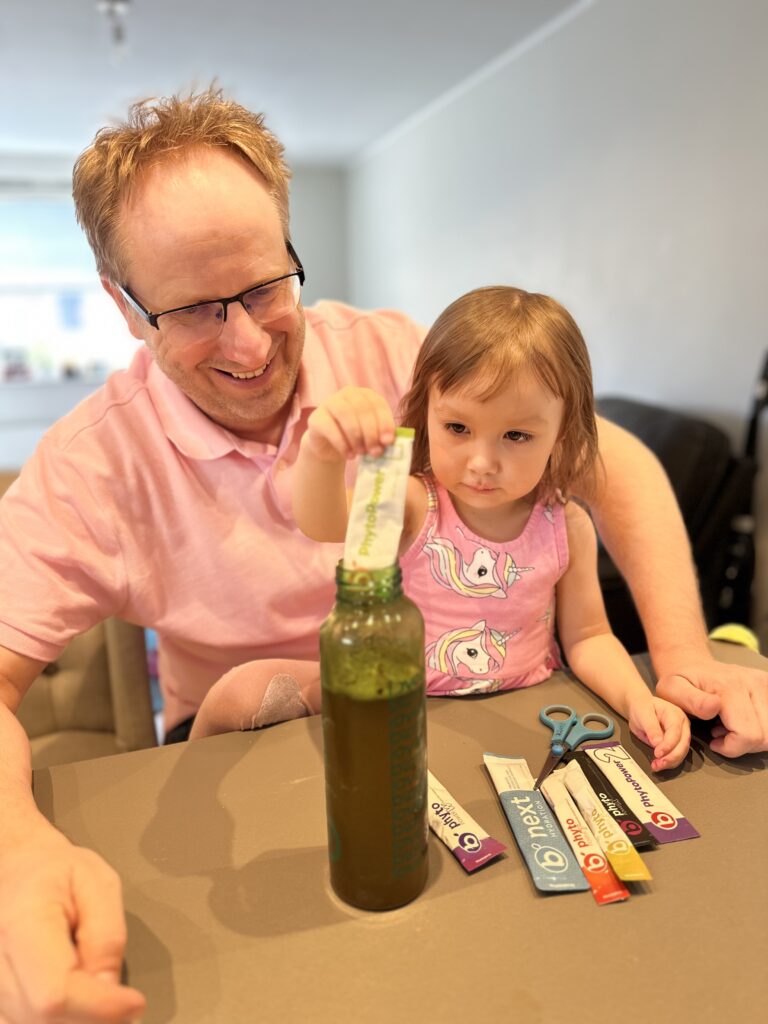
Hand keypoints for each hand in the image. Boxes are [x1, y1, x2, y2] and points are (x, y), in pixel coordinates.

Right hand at [0, 828, 144, 1022]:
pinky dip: (60, 1019)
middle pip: (45, 1020)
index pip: (54, 993)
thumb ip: (107, 935)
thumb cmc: (56, 872)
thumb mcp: (98, 883)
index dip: (99, 1007)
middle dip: (95, 1015)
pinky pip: (26, 1022)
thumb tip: (110, 988)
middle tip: (123, 998)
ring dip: (77, 1018)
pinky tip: (76, 998)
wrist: (15, 871)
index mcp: (22, 924)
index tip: (134, 1002)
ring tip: (94, 986)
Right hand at [304, 386, 394, 462]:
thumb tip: (388, 442)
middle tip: (375, 452)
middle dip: (371, 432)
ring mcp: (329, 403)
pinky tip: (349, 455)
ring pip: (345, 414)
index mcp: (365, 395)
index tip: (388, 441)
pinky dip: (342, 444)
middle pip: (362, 408)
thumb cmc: (355, 438)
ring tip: (361, 453)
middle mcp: (347, 394)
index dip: (384, 422)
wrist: (330, 446)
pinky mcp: (316, 418)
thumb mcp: (371, 436)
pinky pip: (330, 428)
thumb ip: (380, 436)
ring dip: (356, 436)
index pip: (378, 404)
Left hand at [627, 696, 690, 770]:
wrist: (640, 707)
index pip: (675, 732)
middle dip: (671, 757)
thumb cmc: (641, 708)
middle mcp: (682, 725)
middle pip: (683, 744)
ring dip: (670, 762)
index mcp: (674, 714)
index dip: (667, 745)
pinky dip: (669, 762)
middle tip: (658, 764)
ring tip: (656, 766)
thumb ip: (651, 727)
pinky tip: (658, 764)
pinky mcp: (678, 743)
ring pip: (682, 752)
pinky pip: (677, 755)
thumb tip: (657, 743)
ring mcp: (682, 734)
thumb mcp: (643, 714)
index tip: (657, 753)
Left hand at [655, 660, 767, 757]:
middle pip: (764, 736)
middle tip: (721, 734)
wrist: (694, 664)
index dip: (731, 747)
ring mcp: (763, 683)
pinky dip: (760, 727)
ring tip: (730, 727)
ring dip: (752, 737)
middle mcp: (751, 682)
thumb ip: (691, 701)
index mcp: (729, 686)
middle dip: (742, 744)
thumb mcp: (672, 690)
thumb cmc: (681, 682)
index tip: (713, 740)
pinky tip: (741, 720)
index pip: (748, 734)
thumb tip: (714, 707)